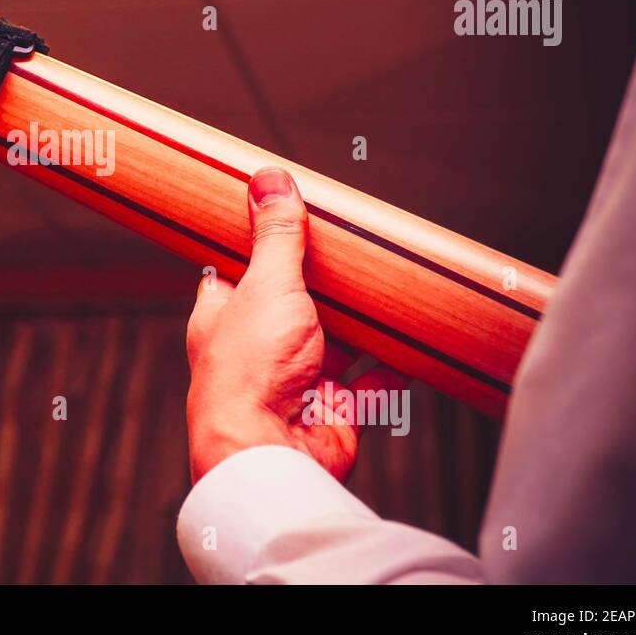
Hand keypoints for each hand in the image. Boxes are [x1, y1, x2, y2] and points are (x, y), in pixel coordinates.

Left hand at [185, 166, 404, 482]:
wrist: (269, 455)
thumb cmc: (250, 372)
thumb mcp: (267, 285)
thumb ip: (275, 236)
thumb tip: (268, 180)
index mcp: (225, 318)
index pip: (237, 274)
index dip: (258, 250)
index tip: (286, 223)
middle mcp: (257, 351)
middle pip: (292, 308)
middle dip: (322, 286)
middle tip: (351, 252)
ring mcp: (296, 383)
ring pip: (334, 344)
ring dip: (359, 325)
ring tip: (386, 288)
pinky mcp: (331, 411)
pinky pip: (369, 384)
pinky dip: (391, 367)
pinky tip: (410, 344)